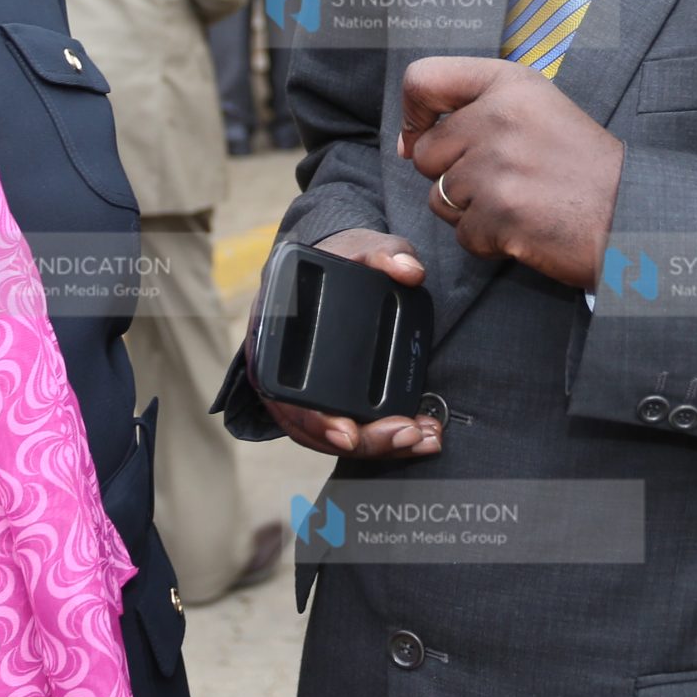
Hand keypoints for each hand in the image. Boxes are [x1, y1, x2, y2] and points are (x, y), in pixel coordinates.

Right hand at [255, 229, 442, 460]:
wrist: (335, 263)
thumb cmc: (340, 258)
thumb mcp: (360, 248)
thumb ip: (383, 252)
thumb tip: (410, 270)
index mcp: (272, 338)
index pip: (284, 394)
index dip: (315, 420)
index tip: (349, 433)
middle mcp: (279, 373)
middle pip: (313, 428)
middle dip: (365, 441)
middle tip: (409, 433)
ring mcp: (301, 391)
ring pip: (332, 438)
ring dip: (379, 447)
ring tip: (424, 438)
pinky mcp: (327, 399)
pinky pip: (346, 431)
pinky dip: (380, 440)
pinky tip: (416, 436)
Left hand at [401, 56, 623, 291]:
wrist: (632, 215)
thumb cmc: (584, 167)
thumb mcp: (538, 110)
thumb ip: (477, 111)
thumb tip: (408, 143)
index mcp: (509, 84)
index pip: (422, 79)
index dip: (412, 113)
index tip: (420, 135)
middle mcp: (499, 117)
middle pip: (426, 153)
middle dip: (453, 176)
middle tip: (505, 181)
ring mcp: (498, 166)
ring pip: (441, 197)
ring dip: (472, 210)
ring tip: (520, 203)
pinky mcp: (500, 212)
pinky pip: (463, 233)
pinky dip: (489, 240)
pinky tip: (525, 227)